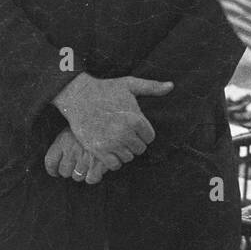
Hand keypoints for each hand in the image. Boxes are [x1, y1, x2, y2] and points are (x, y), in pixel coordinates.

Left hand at [43, 128, 105, 184]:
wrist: (111, 120)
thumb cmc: (93, 122)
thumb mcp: (75, 125)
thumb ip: (65, 140)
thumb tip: (59, 156)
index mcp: (63, 140)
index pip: (50, 162)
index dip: (52, 170)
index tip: (55, 171)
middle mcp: (72, 151)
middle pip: (64, 171)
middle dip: (68, 171)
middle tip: (75, 166)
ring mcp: (85, 159)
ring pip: (77, 177)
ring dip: (82, 173)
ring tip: (88, 164)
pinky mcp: (98, 165)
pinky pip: (91, 179)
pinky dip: (93, 176)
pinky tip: (96, 169)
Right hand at [52, 73, 172, 168]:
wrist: (79, 96)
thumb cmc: (106, 89)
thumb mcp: (130, 84)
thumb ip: (152, 87)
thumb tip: (171, 86)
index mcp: (136, 119)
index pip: (150, 138)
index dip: (142, 133)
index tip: (132, 127)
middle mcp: (125, 133)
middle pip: (139, 149)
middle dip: (133, 142)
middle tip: (122, 132)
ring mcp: (111, 143)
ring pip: (128, 158)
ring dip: (123, 151)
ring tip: (114, 139)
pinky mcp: (98, 150)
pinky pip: (114, 165)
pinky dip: (113, 160)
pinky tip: (109, 149)